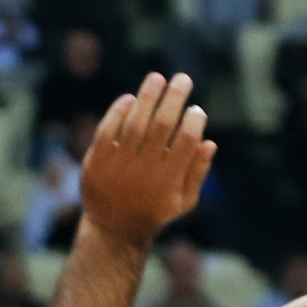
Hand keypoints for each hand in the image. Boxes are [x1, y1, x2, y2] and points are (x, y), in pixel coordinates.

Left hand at [79, 73, 213, 247]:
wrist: (114, 229)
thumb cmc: (155, 210)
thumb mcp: (184, 200)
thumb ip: (197, 172)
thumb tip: (210, 142)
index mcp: (169, 179)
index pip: (187, 142)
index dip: (194, 122)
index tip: (196, 109)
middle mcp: (144, 170)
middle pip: (162, 126)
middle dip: (174, 98)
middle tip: (183, 78)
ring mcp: (118, 165)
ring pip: (134, 124)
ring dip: (147, 97)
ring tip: (157, 78)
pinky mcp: (96, 162)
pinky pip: (107, 131)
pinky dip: (118, 112)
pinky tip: (131, 98)